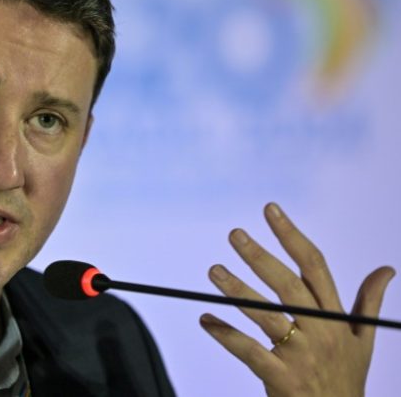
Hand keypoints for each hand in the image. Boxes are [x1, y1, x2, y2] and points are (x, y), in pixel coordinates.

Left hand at [199, 203, 394, 396]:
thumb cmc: (347, 378)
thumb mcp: (364, 340)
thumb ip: (368, 302)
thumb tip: (386, 269)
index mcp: (337, 318)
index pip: (315, 266)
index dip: (291, 235)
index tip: (270, 209)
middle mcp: (321, 332)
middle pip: (288, 286)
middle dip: (260, 257)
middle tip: (235, 234)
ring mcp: (301, 356)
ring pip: (266, 316)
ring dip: (238, 291)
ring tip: (214, 270)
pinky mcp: (282, 378)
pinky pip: (250, 352)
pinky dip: (226, 335)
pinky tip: (206, 320)